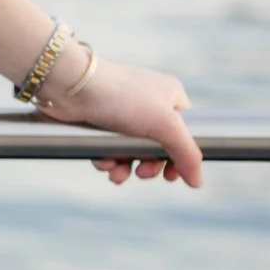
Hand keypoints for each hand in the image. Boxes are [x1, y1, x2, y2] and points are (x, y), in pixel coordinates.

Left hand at [42, 53, 202, 189]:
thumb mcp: (165, 126)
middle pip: (158, 146)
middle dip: (149, 165)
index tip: (171, 175)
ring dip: (125, 167)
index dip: (180, 156)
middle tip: (142, 173)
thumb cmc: (123, 99)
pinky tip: (101, 162)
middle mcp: (148, 102)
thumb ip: (187, 155)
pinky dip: (107, 159)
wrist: (72, 87)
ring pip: (131, 151)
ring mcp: (123, 112)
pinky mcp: (100, 122)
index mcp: (171, 96)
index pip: (186, 132)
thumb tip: (197, 182)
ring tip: (117, 174)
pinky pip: (110, 149)